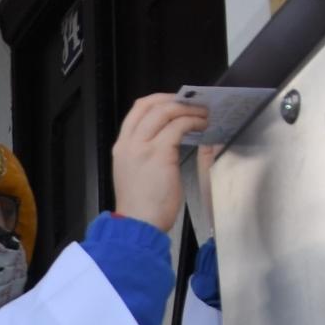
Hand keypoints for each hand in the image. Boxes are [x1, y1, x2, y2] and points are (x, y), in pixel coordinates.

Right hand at [110, 94, 208, 231]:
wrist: (138, 224)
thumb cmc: (141, 207)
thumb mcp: (137, 173)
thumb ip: (148, 154)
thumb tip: (171, 137)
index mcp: (122, 147)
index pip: (137, 110)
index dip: (158, 100)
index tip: (176, 102)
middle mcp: (129, 143)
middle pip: (150, 104)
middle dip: (175, 100)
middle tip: (194, 104)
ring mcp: (142, 146)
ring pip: (166, 112)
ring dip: (188, 110)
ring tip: (203, 115)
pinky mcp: (159, 153)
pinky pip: (178, 126)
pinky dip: (193, 122)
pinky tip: (202, 126)